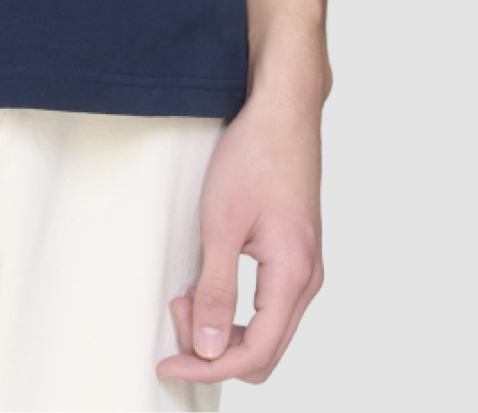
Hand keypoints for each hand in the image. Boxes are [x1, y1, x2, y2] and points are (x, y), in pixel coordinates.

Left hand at [156, 84, 324, 386]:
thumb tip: (209, 348)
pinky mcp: (295, 254)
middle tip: (175, 314)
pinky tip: (207, 285)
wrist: (281, 111)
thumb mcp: (222, 224)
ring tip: (186, 296)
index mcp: (294, 276)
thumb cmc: (254, 156)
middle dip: (215, 348)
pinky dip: (237, 309)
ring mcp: (305, 267)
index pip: (255, 353)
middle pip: (265, 350)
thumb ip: (216, 290)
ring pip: (268, 330)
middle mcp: (308, 279)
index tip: (169, 361)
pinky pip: (269, 305)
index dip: (208, 367)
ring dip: (225, 328)